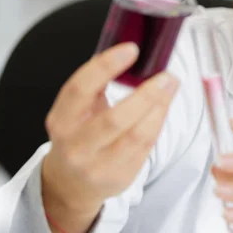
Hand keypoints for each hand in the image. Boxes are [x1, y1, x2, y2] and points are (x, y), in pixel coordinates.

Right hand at [41, 43, 178, 232]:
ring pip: (136, 135)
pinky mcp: (121, 176)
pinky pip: (146, 146)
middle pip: (114, 120)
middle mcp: (76, 146)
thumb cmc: (80, 134)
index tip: (131, 49)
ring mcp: (98, 165)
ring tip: (171, 86)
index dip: (105, 66)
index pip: (79, 90)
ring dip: (159, 107)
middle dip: (146, 95)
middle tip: (166, 75)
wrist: (71, 183)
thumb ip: (96, 85)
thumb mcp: (76, 111)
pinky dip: (158, 122)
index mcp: (61, 121)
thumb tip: (132, 51)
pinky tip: (165, 106)